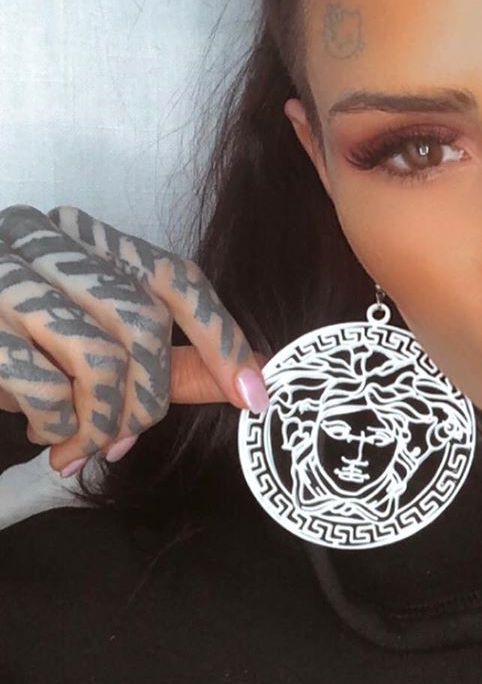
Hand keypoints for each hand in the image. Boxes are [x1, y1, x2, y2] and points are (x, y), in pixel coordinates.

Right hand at [0, 204, 269, 475]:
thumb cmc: (10, 341)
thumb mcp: (86, 342)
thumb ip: (162, 359)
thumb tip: (246, 384)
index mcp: (84, 238)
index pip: (175, 277)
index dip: (221, 337)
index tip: (255, 394)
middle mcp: (45, 241)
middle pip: (141, 323)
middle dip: (148, 400)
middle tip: (124, 442)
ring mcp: (2, 276)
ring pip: (97, 356)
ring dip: (102, 422)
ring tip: (80, 446)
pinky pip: (40, 385)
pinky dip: (54, 425)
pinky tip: (44, 434)